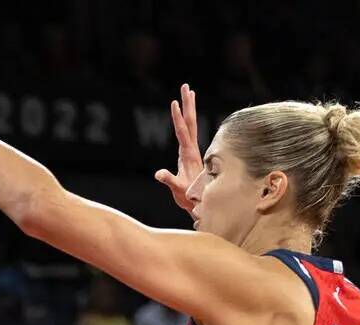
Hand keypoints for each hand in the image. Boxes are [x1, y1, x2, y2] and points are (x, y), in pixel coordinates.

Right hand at [154, 84, 203, 215]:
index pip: (182, 131)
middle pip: (189, 122)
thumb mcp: (178, 190)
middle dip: (187, 104)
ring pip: (191, 125)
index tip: (175, 102)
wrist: (201, 203)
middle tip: (185, 86)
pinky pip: (189, 133)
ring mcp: (192, 151)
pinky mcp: (190, 154)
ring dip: (189, 109)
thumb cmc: (189, 197)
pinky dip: (188, 122)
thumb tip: (158, 174)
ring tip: (189, 93)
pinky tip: (186, 118)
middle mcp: (191, 149)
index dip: (177, 117)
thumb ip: (169, 181)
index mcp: (188, 154)